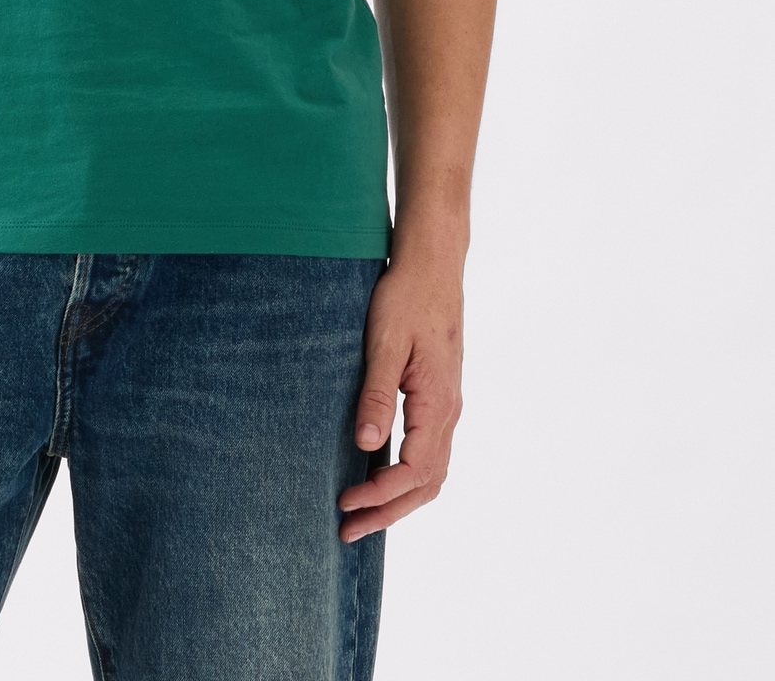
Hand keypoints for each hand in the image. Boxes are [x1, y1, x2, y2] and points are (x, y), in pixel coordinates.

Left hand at [337, 246, 463, 541]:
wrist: (432, 265)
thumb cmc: (405, 297)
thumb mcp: (385, 342)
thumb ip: (377, 394)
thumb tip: (366, 445)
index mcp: (438, 403)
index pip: (414, 471)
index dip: (381, 495)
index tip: (345, 504)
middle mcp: (450, 412)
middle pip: (426, 484)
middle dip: (388, 512)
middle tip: (347, 530)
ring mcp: (448, 406)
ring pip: (431, 472)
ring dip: (398, 499)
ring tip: (361, 514)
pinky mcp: (439, 396)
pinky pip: (430, 452)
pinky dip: (407, 476)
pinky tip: (379, 474)